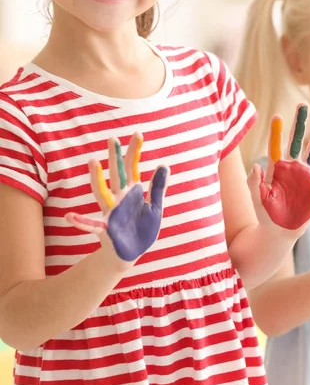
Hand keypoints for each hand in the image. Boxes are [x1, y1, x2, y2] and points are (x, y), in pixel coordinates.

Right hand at [64, 133, 169, 261]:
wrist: (132, 252)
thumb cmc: (143, 228)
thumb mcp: (156, 207)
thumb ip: (158, 188)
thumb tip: (164, 165)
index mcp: (132, 192)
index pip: (133, 168)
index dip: (135, 151)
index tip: (137, 133)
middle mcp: (119, 198)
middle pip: (117, 174)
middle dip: (115, 157)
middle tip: (112, 137)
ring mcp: (111, 212)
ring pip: (102, 192)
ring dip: (96, 178)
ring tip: (93, 162)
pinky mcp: (106, 229)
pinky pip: (91, 224)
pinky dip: (81, 222)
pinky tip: (69, 217)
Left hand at [248, 103, 309, 230]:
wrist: (279, 231)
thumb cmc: (265, 215)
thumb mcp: (257, 198)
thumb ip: (255, 182)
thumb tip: (255, 165)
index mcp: (276, 169)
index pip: (276, 146)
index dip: (277, 132)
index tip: (277, 117)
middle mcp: (293, 168)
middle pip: (297, 141)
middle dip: (300, 123)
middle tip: (302, 105)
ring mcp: (307, 177)